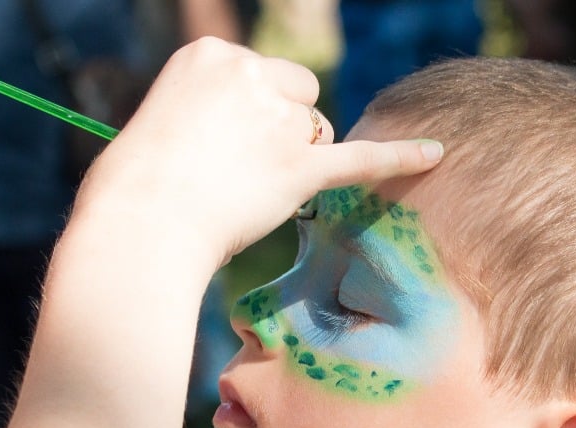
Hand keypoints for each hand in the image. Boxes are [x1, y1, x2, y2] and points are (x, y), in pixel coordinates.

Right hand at [74, 37, 443, 272]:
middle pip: (299, 96)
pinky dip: (399, 157)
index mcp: (210, 55)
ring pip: (318, 130)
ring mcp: (277, 121)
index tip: (226, 145)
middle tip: (243, 171)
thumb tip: (250, 134)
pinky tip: (435, 154)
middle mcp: (248, 75)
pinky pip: (358, 157)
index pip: (261, 76)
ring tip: (248, 190)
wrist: (140, 225)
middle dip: (286, 130)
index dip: (253, 115)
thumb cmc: (139, 185)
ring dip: (299, 158)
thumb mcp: (167, 120)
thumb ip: (214, 112)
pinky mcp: (298, 167)